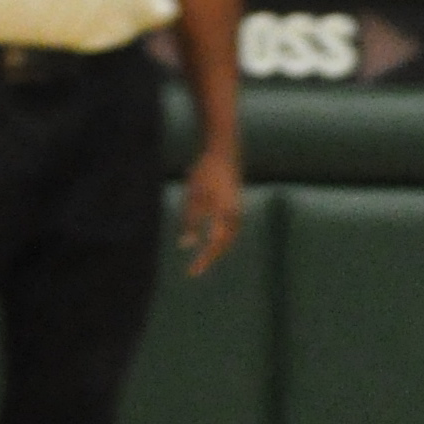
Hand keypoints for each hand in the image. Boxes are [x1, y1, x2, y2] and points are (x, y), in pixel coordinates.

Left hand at [180, 143, 241, 278]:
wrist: (223, 151)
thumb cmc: (205, 172)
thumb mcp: (193, 196)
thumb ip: (190, 221)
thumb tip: (185, 246)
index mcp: (225, 214)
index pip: (214, 245)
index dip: (204, 260)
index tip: (192, 273)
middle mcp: (235, 215)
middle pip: (224, 244)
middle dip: (211, 257)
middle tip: (197, 269)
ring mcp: (238, 210)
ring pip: (229, 237)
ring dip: (218, 248)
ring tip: (205, 258)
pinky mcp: (236, 204)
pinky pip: (230, 228)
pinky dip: (222, 237)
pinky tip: (213, 238)